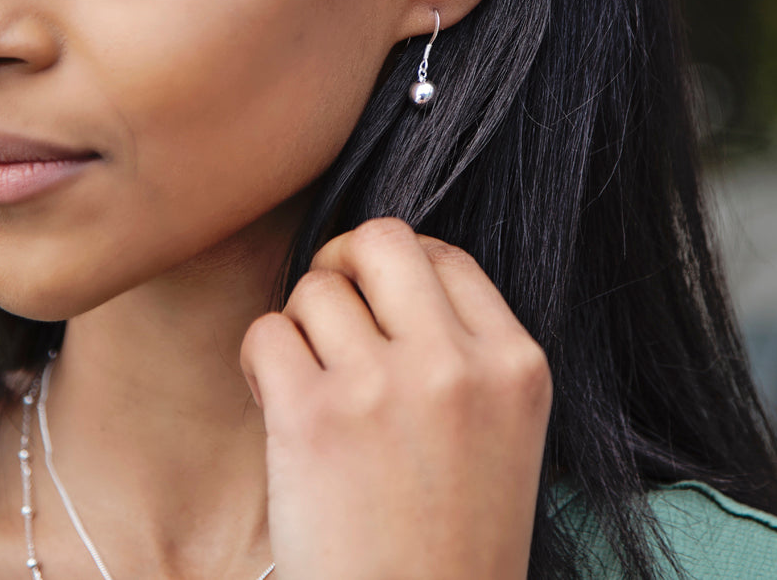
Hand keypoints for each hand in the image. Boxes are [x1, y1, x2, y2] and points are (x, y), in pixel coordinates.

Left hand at [240, 218, 551, 579]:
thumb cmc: (452, 535)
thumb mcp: (503, 429)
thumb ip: (464, 347)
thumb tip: (386, 275)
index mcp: (515, 362)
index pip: (446, 255)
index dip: (401, 267)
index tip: (378, 299)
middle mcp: (457, 363)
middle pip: (383, 239)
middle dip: (346, 260)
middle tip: (331, 302)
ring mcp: (386, 387)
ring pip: (317, 287)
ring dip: (302, 324)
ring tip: (309, 378)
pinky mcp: (314, 419)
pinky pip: (268, 332)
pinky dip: (261, 358)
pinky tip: (277, 400)